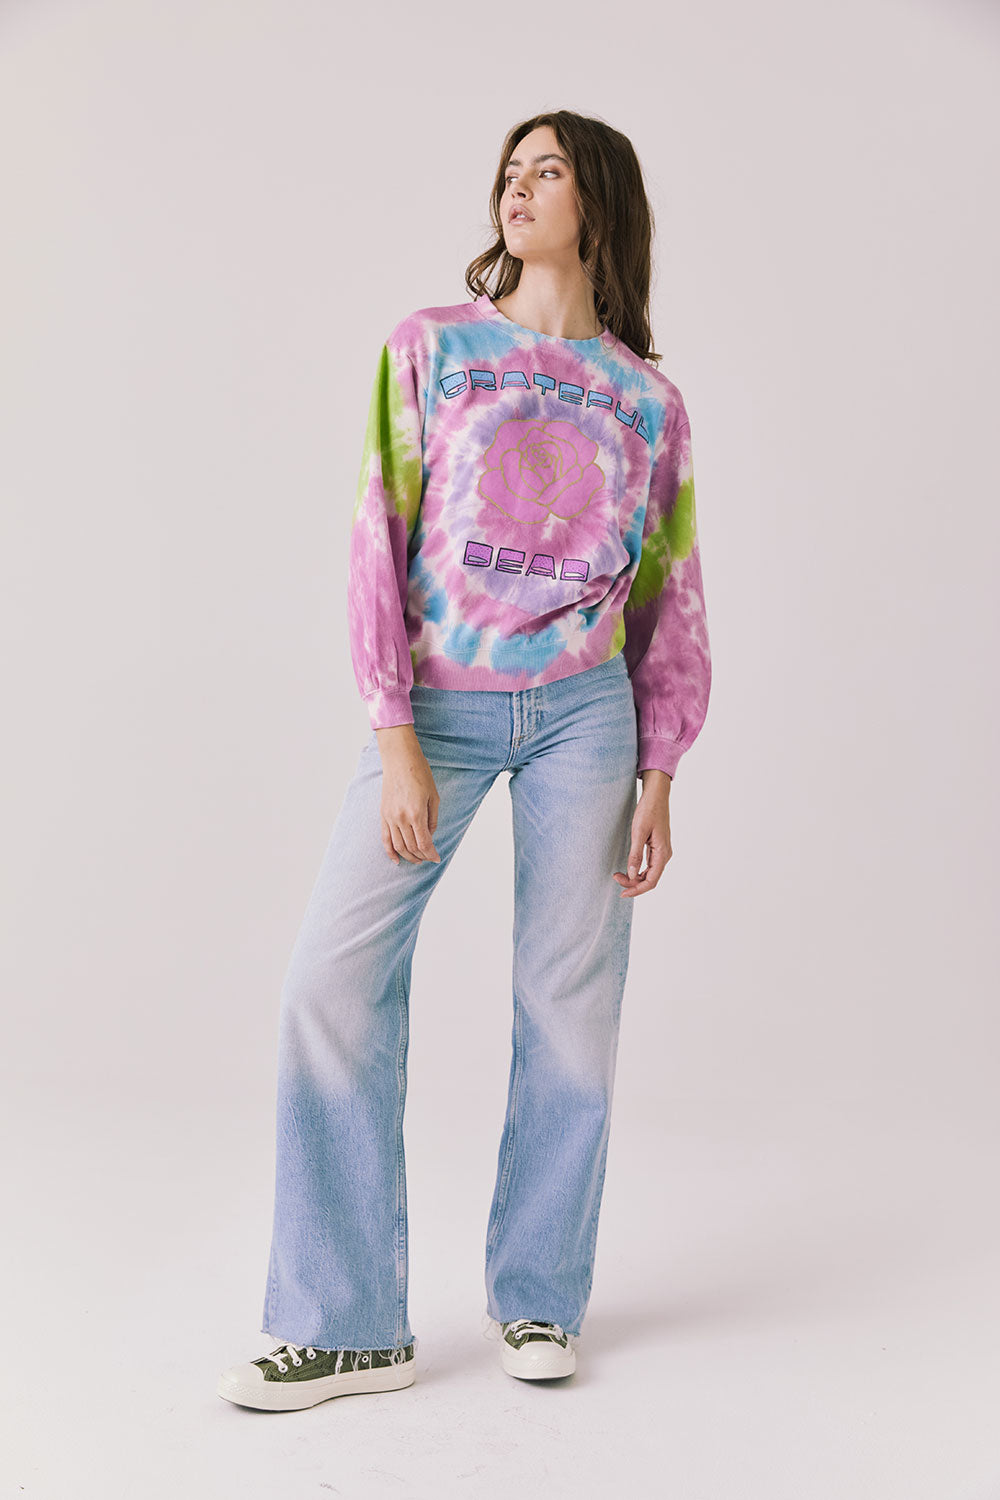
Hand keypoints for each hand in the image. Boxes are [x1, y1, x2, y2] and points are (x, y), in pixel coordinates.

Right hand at [375, 724, 441, 864]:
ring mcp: (390, 817)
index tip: (437, 858)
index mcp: (416, 814)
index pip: (424, 843)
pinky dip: (390, 851)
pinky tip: (396, 860)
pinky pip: (385, 838)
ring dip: (408, 856)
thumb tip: (430, 835)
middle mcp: (401, 818)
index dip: (431, 854)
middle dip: (422, 856)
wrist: (400, 760)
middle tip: (429, 859)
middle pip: (412, 847)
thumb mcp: (433, 797)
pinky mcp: (383, 815)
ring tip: (416, 860)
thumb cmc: (420, 774)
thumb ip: (432, 819)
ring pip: (398, 846)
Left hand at [614, 769, 671, 896]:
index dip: (637, 890)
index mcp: (663, 853)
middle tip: (615, 878)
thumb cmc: (648, 810)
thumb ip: (635, 855)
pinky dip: (638, 870)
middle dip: (633, 883)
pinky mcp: (657, 847)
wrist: (656, 795)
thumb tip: (632, 875)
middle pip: (650, 879)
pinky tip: (628, 868)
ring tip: (618, 874)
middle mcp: (664, 855)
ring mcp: (661, 851)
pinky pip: (649, 865)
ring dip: (635, 877)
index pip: (651, 881)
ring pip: (649, 873)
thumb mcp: (639, 832)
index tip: (622, 892)